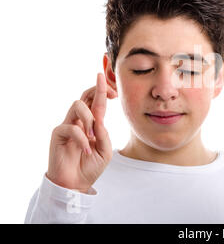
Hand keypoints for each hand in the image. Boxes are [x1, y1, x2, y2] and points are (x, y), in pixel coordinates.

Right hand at [46, 73, 115, 192]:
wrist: (76, 184)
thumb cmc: (90, 167)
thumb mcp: (105, 151)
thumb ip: (104, 134)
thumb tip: (99, 120)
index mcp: (91, 123)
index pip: (96, 102)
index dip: (104, 92)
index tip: (115, 92)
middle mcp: (79, 121)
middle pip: (84, 95)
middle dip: (96, 89)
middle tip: (110, 93)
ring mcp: (68, 126)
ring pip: (77, 105)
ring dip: (89, 117)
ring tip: (93, 136)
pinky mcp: (58, 134)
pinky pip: (71, 128)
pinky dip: (82, 139)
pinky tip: (86, 151)